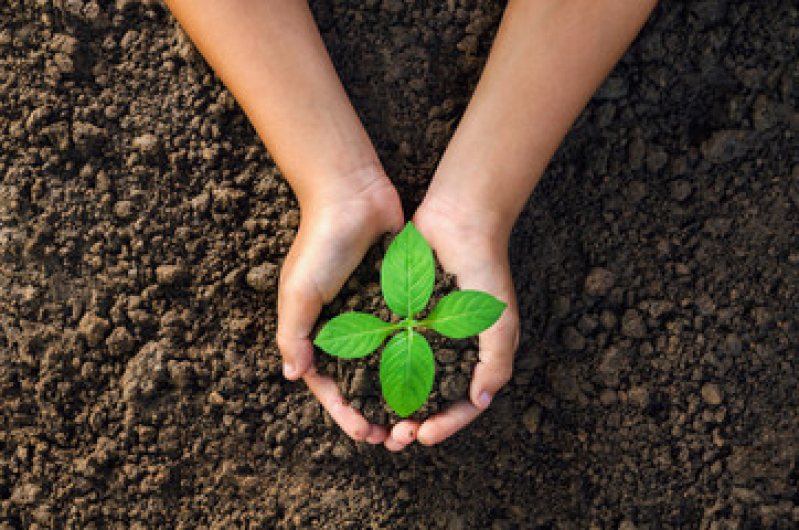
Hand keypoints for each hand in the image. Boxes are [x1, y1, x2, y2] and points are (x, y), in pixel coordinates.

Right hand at [276, 172, 402, 443]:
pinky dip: (419, 358)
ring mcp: (373, 315)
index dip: (345, 413)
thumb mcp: (298, 291)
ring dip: (400, 393)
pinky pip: (409, 336)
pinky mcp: (397, 299)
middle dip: (376, 411)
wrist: (354, 195)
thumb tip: (294, 376)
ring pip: (388, 365)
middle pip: (361, 383)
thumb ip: (294, 334)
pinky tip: (437, 381)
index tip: (366, 434)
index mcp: (317, 331)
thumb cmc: (320, 243)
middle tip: (397, 437)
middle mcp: (345, 328)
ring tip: (417, 418)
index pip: (330, 385)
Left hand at [383, 196, 519, 450]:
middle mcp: (447, 350)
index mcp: (474, 356)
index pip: (462, 404)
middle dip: (411, 422)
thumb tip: (480, 401)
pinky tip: (355, 384)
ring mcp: (421, 334)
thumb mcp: (499, 320)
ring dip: (387, 404)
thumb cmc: (485, 270)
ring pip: (401, 380)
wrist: (458, 220)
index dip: (445, 424)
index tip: (423, 436)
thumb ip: (495, 362)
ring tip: (371, 422)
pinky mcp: (397, 316)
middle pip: (428, 399)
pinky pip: (382, 348)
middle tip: (393, 438)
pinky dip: (371, 368)